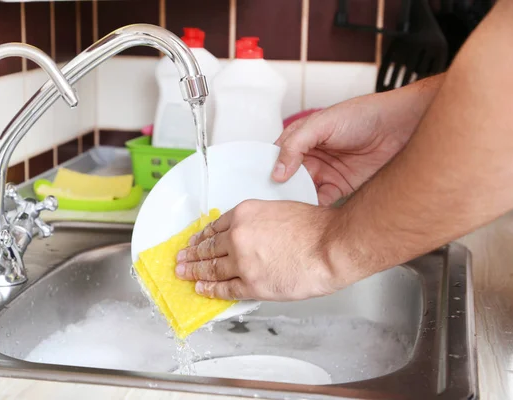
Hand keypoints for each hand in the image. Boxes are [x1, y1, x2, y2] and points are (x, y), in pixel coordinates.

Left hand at [174, 200, 363, 300]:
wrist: (330, 246)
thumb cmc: (315, 228)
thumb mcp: (279, 211)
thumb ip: (259, 223)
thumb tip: (252, 237)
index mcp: (245, 214)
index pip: (215, 227)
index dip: (202, 236)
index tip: (195, 241)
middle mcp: (238, 236)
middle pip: (208, 247)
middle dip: (192, 255)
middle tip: (181, 259)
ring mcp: (242, 261)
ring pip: (211, 268)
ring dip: (194, 272)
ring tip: (183, 274)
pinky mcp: (251, 284)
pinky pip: (224, 289)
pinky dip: (210, 290)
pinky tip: (201, 290)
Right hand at [272, 76, 443, 204]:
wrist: (400, 126)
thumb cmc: (363, 115)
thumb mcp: (321, 123)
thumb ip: (295, 144)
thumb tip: (277, 171)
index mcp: (301, 138)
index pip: (276, 157)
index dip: (267, 170)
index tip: (259, 186)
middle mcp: (310, 156)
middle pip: (287, 178)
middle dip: (280, 190)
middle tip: (273, 203)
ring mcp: (325, 172)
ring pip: (303, 191)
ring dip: (296, 200)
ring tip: (288, 210)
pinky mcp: (341, 186)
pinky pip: (322, 200)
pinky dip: (315, 207)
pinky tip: (309, 211)